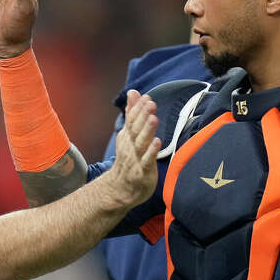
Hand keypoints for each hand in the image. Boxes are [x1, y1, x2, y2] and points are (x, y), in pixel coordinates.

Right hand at [102, 90, 159, 207]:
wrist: (121, 187)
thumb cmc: (130, 157)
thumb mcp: (129, 134)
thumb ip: (132, 112)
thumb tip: (133, 92)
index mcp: (128, 135)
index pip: (132, 119)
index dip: (138, 109)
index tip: (146, 98)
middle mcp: (130, 145)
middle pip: (135, 129)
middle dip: (143, 116)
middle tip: (150, 104)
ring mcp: (136, 158)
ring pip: (141, 143)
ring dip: (147, 130)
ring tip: (153, 118)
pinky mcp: (142, 171)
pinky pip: (146, 160)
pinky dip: (151, 151)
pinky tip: (157, 142)